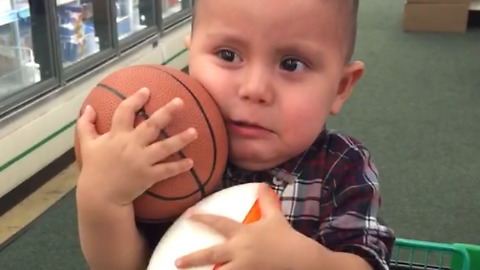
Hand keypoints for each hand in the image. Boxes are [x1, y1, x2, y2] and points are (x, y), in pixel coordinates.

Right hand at [75, 88, 197, 205]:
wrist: (99, 197)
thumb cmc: (94, 168)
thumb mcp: (86, 145)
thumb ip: (86, 125)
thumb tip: (88, 107)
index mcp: (116, 136)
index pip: (125, 112)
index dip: (135, 100)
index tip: (147, 90)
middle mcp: (130, 145)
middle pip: (151, 126)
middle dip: (166, 112)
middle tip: (180, 101)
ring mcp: (141, 161)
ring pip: (164, 148)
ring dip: (180, 139)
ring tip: (195, 131)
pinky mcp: (148, 176)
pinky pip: (166, 171)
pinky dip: (179, 167)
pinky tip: (191, 162)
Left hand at [175, 184, 300, 269]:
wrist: (299, 258)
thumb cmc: (285, 237)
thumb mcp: (274, 216)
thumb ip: (266, 201)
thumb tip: (262, 184)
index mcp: (243, 233)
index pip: (219, 224)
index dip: (203, 219)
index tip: (188, 215)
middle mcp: (240, 251)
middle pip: (212, 256)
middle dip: (193, 259)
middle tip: (177, 262)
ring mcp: (244, 268)